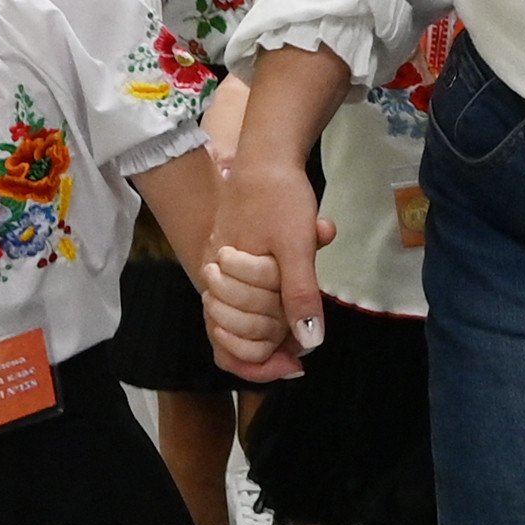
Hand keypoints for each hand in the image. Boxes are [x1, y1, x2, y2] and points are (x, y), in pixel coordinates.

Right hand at [204, 142, 334, 377]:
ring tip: (301, 318)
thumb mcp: (298, 246)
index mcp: (224, 280)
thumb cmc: (280, 198)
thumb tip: (309, 342)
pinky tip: (292, 308)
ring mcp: (221, 275)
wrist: (266, 157)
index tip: (297, 365)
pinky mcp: (232, 267)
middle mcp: (215, 282)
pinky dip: (269, 314)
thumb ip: (300, 294)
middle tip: (306, 332)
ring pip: (240, 326)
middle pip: (238, 340)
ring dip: (273, 328)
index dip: (262, 367)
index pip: (230, 348)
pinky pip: (243, 306)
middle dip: (274, 342)